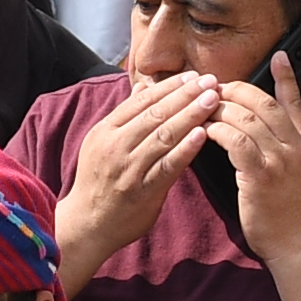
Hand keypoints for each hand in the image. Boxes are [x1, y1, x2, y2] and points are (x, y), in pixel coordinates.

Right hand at [55, 69, 219, 287]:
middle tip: (210, 80)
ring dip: (191, 114)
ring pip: (163, 135)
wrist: (86, 225)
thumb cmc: (98, 181)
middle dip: (185, 94)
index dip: (170, 86)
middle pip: (155, 113)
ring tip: (213, 100)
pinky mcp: (142, 191)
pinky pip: (167, 166)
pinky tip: (203, 134)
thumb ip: (126, 116)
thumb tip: (144, 86)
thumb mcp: (102, 143)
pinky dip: (185, 149)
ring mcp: (129, 169)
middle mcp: (116, 146)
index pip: (141, 100)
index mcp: (106, 130)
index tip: (193, 75)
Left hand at [209, 53, 300, 260]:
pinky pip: (235, 141)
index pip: (297, 103)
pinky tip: (206, 131)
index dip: (287, 77)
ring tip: (202, 108)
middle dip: (237, 90)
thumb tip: (266, 132)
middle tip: (215, 88)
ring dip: (220, 109)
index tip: (279, 55)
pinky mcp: (261, 176)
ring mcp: (281, 160)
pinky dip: (218, 131)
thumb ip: (290, 150)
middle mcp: (297, 147)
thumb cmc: (295, 216)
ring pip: (246, 118)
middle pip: (264, 103)